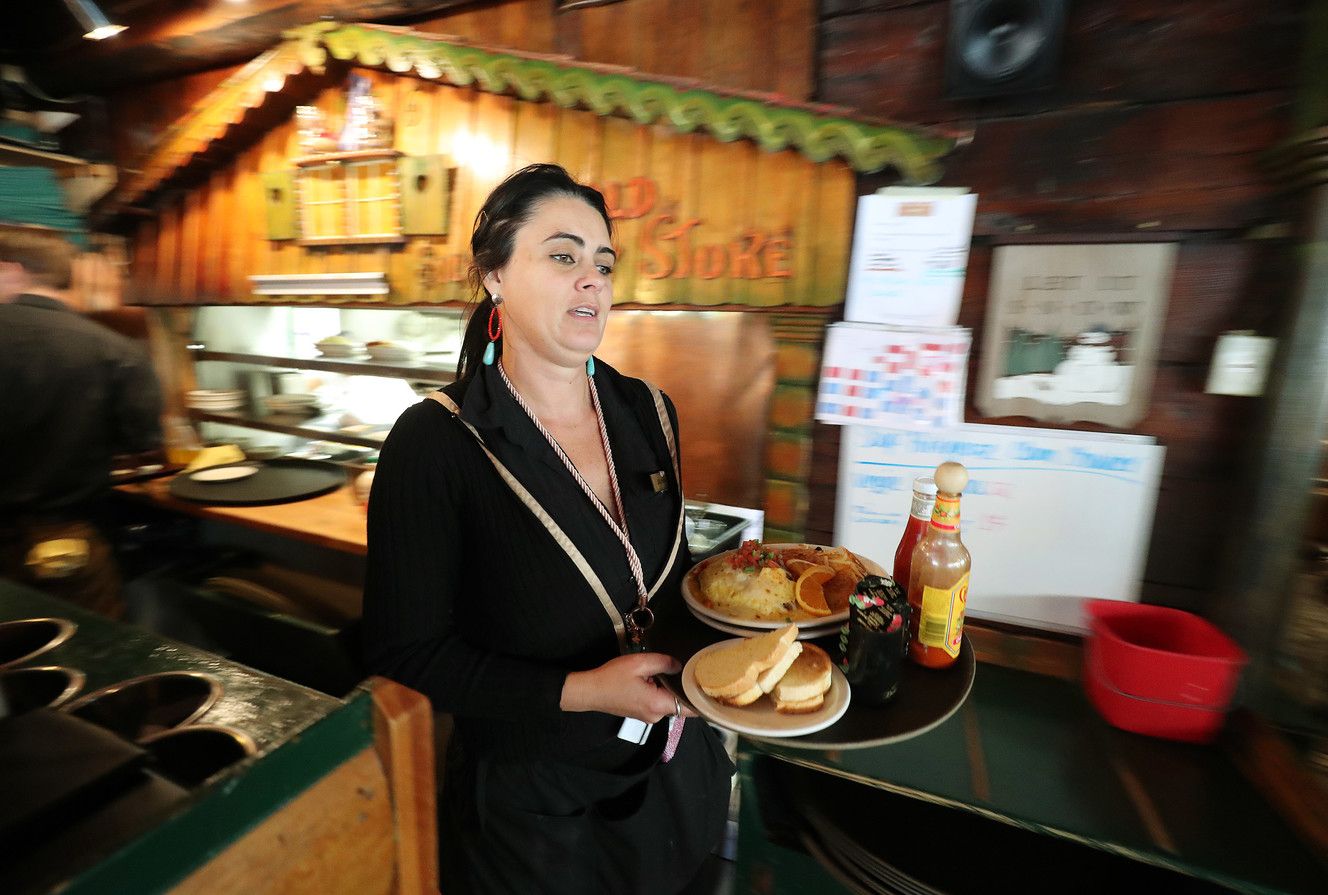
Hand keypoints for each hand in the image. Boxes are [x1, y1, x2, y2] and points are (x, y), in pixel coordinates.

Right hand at [561, 652, 697, 722]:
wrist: (590, 691)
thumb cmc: (611, 678)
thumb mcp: (640, 663)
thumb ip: (664, 662)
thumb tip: (679, 666)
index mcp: (658, 704)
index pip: (691, 708)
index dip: (701, 699)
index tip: (709, 687)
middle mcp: (656, 715)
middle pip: (680, 703)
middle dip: (681, 687)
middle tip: (685, 670)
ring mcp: (649, 716)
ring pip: (668, 702)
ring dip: (668, 688)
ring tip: (661, 672)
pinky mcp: (642, 713)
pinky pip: (658, 702)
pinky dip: (658, 692)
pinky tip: (650, 679)